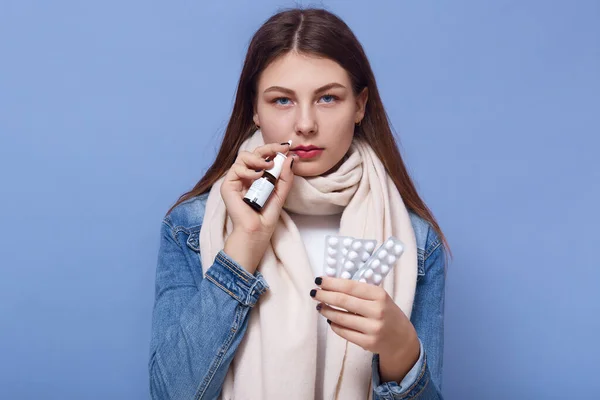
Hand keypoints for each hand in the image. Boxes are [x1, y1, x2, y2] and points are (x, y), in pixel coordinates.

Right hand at [221, 142, 296, 271]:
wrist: (257, 231)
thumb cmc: (266, 215)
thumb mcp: (281, 193)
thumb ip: (286, 176)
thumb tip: (291, 157)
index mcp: (258, 176)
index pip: (264, 157)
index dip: (274, 149)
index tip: (287, 146)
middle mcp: (246, 176)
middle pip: (254, 153)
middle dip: (269, 148)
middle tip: (281, 148)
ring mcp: (236, 180)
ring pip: (244, 156)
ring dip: (259, 158)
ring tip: (268, 166)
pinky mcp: (228, 185)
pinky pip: (236, 169)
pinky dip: (248, 170)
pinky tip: (257, 176)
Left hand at [311, 277, 419, 381]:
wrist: (401, 339)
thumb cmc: (386, 313)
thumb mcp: (380, 298)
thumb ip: (360, 291)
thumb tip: (331, 284)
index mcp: (380, 295)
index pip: (350, 286)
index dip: (332, 283)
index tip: (319, 280)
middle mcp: (377, 311)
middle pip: (343, 301)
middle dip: (325, 295)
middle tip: (314, 293)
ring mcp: (373, 328)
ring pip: (341, 318)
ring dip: (326, 311)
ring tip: (319, 306)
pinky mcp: (368, 343)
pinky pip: (344, 332)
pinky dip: (334, 325)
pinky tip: (329, 319)